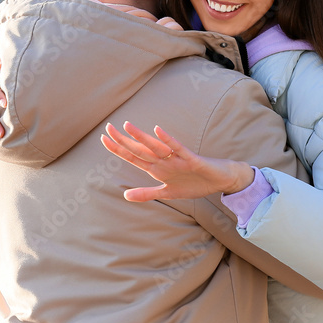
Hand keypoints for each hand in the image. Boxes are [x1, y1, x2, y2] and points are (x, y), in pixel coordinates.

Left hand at [100, 122, 254, 201]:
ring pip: (156, 147)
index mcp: (157, 168)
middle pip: (140, 149)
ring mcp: (177, 158)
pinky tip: (158, 130)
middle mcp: (164, 160)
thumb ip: (146, 194)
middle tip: (107, 127)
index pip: (133, 156)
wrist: (220, 179)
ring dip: (142, 137)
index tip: (103, 139)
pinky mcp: (192, 159)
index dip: (118, 149)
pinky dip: (168, 140)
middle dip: (123, 140)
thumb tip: (125, 195)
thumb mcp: (167, 193)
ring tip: (126, 126)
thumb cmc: (194, 183)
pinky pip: (178, 148)